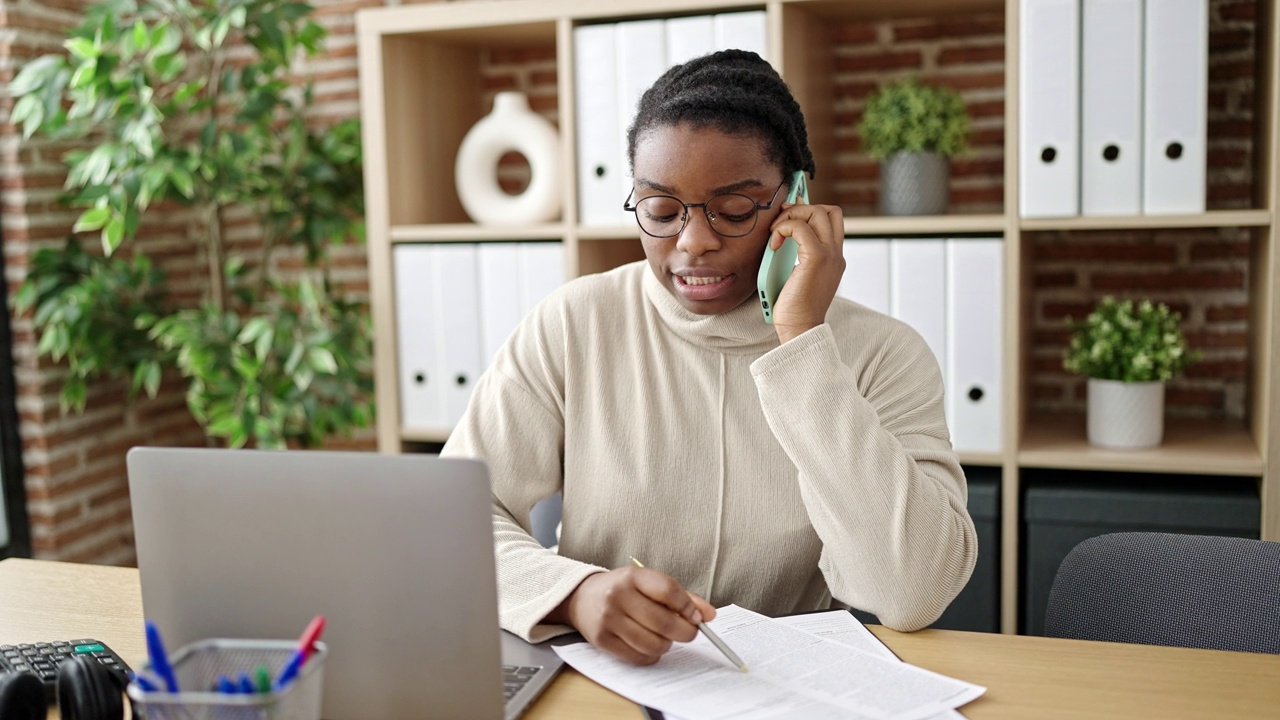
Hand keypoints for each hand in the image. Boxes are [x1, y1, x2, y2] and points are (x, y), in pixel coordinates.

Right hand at [549, 566, 715, 664]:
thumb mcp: (648, 584)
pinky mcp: (603, 640)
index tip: (699, 617)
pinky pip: (638, 657)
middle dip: (685, 632)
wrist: (581, 598)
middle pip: (664, 622)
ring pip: (653, 643)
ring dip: (667, 645)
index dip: (689, 606)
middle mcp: (618, 596)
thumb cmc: (622, 590)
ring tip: (664, 637)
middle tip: (690, 632)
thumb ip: (680, 597)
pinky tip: (649, 645)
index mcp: (633, 576)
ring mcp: (609, 619)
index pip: (668, 590)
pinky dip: (652, 655)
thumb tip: (709, 615)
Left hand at [766, 202, 845, 343]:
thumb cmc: (794, 308)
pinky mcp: (817, 258)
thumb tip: (783, 234)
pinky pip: (800, 227)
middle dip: (801, 209)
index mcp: (834, 258)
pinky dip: (783, 229)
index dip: (810, 211)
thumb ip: (798, 256)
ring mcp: (830, 255)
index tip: (787, 215)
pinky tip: (773, 245)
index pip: (832, 220)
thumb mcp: (799, 276)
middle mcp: (836, 254)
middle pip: (828, 211)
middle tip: (780, 221)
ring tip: (775, 234)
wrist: (800, 329)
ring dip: (791, 216)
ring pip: (817, 213)